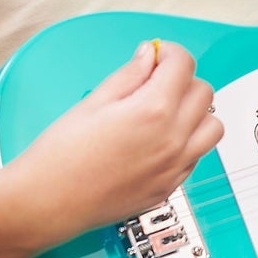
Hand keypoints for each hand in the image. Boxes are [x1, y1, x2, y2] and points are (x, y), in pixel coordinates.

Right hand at [10, 40, 223, 251]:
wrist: (45, 204)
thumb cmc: (60, 156)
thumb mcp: (93, 102)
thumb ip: (130, 75)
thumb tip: (150, 56)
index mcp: (154, 111)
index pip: (184, 65)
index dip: (170, 53)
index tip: (159, 55)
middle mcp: (173, 139)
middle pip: (203, 92)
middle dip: (182, 80)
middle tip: (156, 83)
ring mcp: (176, 166)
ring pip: (212, 126)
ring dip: (195, 113)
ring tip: (165, 113)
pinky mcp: (171, 186)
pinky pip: (198, 155)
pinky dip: (188, 142)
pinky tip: (159, 141)